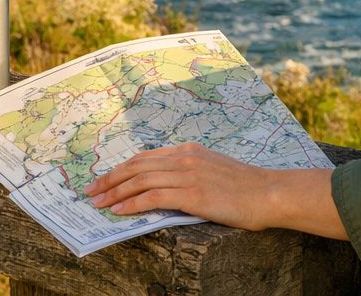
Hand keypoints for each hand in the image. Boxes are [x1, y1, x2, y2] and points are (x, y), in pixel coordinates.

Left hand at [83, 142, 277, 230]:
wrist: (269, 193)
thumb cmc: (244, 188)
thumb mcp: (213, 171)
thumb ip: (189, 173)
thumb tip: (163, 187)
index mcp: (189, 151)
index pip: (145, 157)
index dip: (121, 168)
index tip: (103, 179)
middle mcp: (185, 158)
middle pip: (137, 166)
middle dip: (110, 179)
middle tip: (91, 192)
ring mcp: (189, 174)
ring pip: (141, 180)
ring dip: (115, 192)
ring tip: (99, 204)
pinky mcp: (193, 193)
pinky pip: (154, 196)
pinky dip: (133, 203)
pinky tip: (120, 211)